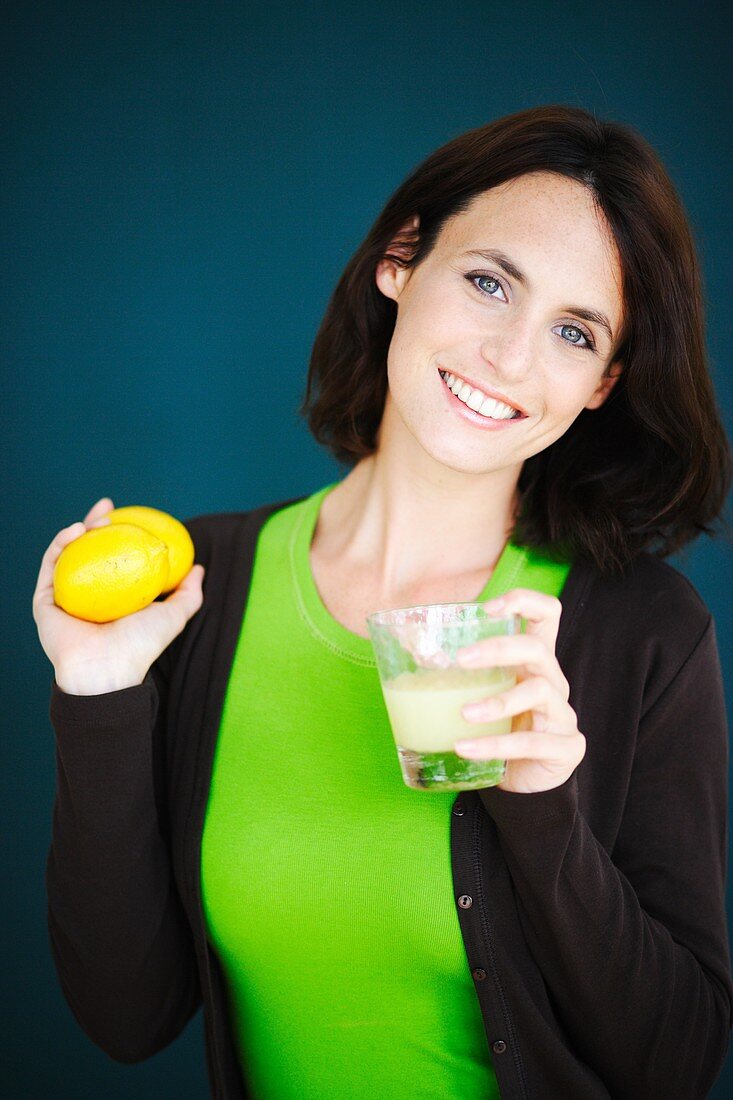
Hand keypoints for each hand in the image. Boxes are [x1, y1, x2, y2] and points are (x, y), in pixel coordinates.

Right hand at [32, 497, 204, 693]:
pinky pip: (50, 567)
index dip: (118, 533)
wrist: (109, 668)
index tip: (128, 514)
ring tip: (97, 519)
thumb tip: (198, 569)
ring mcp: (65, 598)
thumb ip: (188, 593)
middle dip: (95, 524)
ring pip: (66, 554)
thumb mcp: (174, 615)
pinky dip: (59, 544)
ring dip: (79, 529)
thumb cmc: (142, 644)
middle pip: (87, 551)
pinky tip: (75, 530)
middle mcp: (87, 596)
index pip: (113, 557)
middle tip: (108, 508)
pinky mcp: (44, 602)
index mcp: (112, 598)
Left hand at [453, 589, 585, 793]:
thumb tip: (412, 649)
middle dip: (498, 649)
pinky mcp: (567, 747)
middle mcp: (553, 682)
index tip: (488, 609)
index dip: (524, 601)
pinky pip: (531, 743)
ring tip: (464, 714)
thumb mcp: (483, 695)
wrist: (524, 783)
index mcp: (535, 662)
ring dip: (497, 701)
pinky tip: (465, 747)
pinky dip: (494, 745)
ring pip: (538, 691)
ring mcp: (563, 714)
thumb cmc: (500, 729)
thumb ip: (462, 673)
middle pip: (536, 648)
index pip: (547, 613)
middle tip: (462, 659)